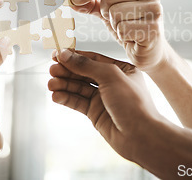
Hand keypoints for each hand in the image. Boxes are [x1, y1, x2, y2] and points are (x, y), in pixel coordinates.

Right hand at [48, 49, 162, 163]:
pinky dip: (66, 98)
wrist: (141, 137)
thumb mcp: (111, 77)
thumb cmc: (133, 104)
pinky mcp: (95, 113)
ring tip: (50, 84)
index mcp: (121, 70)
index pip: (93, 59)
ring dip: (63, 85)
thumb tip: (65, 54)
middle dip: (66, 71)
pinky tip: (56, 96)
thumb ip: (86, 65)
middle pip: (83, 73)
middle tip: (51, 70)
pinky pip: (78, 102)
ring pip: (78, 88)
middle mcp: (112, 83)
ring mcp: (103, 98)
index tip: (57, 54)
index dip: (74, 56)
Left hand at [70, 0, 167, 71]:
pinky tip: (132, 37)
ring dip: (115, 24)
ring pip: (115, 12)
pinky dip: (122, 35)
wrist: (150, 50)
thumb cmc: (129, 25)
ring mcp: (155, 9)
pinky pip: (123, 29)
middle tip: (115, 19)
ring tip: (125, 27)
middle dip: (105, 10)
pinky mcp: (154, 28)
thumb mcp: (109, 9)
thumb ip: (91, 2)